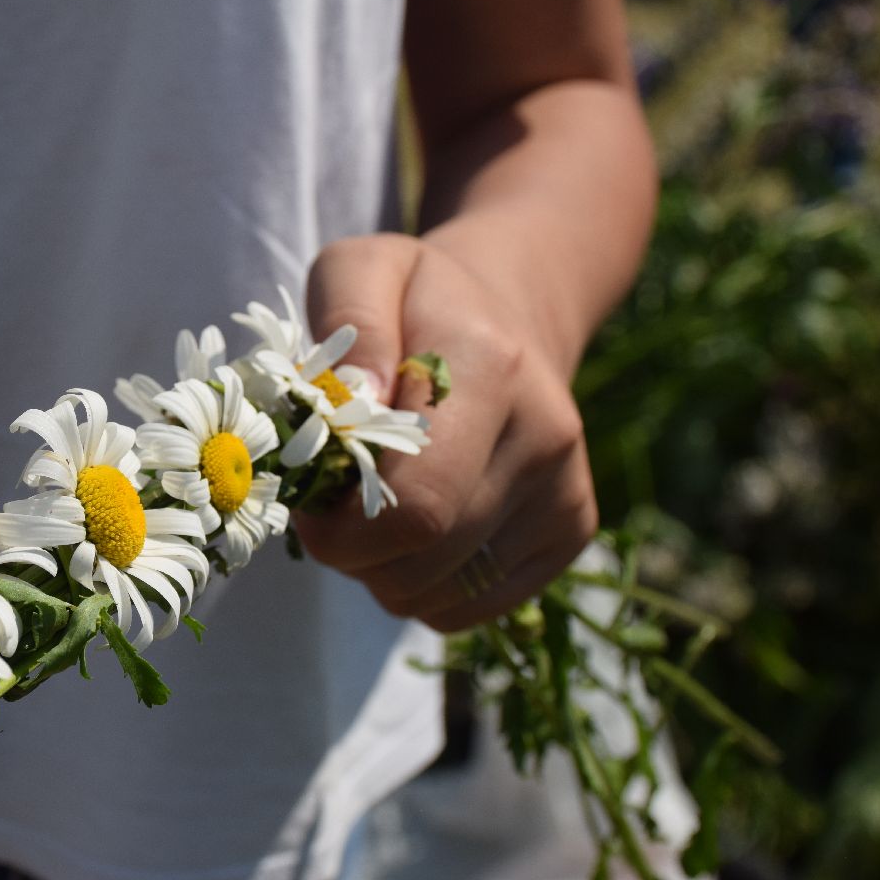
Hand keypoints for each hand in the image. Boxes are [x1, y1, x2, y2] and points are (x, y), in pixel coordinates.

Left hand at [292, 233, 598, 631]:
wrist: (512, 312)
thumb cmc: (415, 300)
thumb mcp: (363, 270)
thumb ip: (347, 318)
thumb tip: (353, 398)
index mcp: (491, 370)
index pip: (416, 505)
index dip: (341, 529)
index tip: (308, 502)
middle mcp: (544, 437)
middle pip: (420, 560)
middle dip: (350, 552)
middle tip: (331, 506)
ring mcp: (565, 492)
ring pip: (435, 595)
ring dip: (380, 572)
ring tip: (375, 509)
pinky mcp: (571, 533)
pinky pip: (466, 610)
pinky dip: (420, 588)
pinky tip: (415, 531)